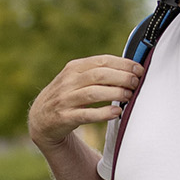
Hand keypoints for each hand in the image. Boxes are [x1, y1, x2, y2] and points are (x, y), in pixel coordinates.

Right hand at [29, 55, 144, 148]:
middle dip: (122, 78)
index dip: (123, 64)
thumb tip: (130, 70)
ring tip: (129, 96)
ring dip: (115, 93)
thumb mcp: (76, 78)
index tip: (139, 69)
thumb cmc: (67, 95)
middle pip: (100, 75)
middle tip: (136, 83)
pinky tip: (116, 113)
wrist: (40, 118)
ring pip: (94, 93)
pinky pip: (86, 114)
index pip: (102, 61)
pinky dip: (103, 114)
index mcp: (74, 67)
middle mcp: (68, 81)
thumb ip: (97, 72)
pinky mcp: (65, 117)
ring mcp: (65, 99)